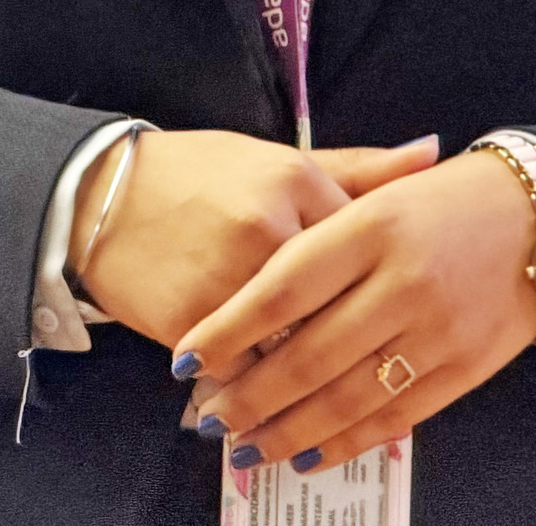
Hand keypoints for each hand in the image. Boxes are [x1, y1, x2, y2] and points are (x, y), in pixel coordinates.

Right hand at [72, 129, 438, 352]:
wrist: (103, 194)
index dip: (374, 277)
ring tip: (311, 377)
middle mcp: (269, 226)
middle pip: (337, 302)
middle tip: (365, 353)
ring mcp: (229, 276)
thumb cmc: (199, 175)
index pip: (367, 244)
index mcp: (297, 180)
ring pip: (293, 344)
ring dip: (304, 369)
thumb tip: (433, 152)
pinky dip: (254, 379)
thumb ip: (359, 168)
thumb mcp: (276, 160)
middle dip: (350, 334)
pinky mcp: (192, 317)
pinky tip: (258, 382)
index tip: (380, 295)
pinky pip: (243, 367)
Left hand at [170, 149, 535, 472]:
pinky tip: (303, 454)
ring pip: (345, 397)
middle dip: (248, 395)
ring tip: (241, 444)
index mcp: (375, 224)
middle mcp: (406, 279)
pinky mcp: (463, 369)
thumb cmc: (442, 201)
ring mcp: (438, 330)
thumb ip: (314, 239)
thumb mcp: (379, 195)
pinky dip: (342, 443)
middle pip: (309, 354)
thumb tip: (239, 301)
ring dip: (285, 429)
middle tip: (206, 416)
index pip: (285, 287)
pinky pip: (391, 418)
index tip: (185, 359)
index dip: (229, 330)